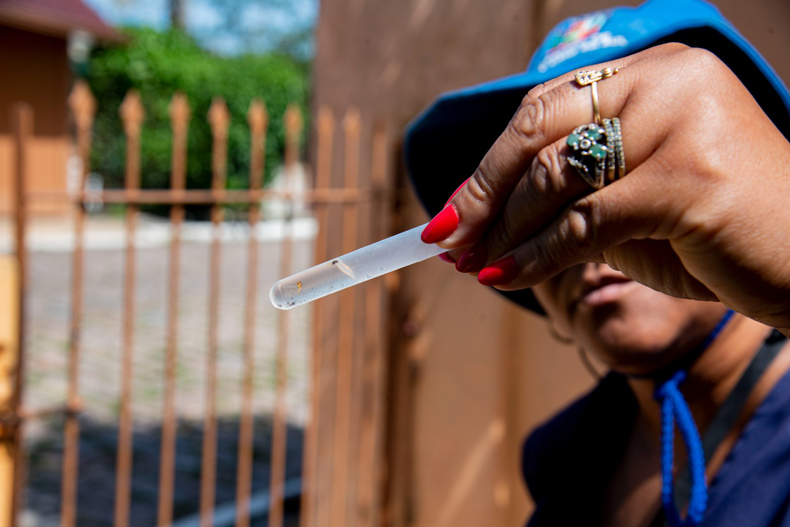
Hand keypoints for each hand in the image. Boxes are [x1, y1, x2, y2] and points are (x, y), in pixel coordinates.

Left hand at [423, 44, 789, 329]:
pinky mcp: (689, 178)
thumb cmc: (719, 233)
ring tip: (476, 266)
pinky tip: (506, 278)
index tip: (450, 211)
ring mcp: (681, 124)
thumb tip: (484, 218)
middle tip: (444, 238)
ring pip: (555, 178)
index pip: (543, 110)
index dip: (488, 165)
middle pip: (538, 132)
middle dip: (481, 193)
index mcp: (652, 74)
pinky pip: (583, 221)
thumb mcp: (636, 199)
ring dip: (503, 231)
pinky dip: (535, 255)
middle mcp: (666, 82)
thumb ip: (572, 192)